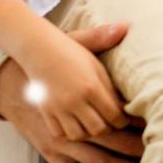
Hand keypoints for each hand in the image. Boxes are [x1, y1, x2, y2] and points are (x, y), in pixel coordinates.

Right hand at [0, 24, 143, 162]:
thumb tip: (126, 25)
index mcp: (85, 93)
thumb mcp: (74, 44)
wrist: (9, 79)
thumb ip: (101, 37)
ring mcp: (62, 139)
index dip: (144, 122)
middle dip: (143, 149)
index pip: (122, 114)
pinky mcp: (51, 151)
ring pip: (99, 161)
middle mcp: (74, 120)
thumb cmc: (50, 62)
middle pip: (116, 139)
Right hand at [16, 22, 131, 141]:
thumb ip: (111, 46)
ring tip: (95, 124)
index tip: (125, 116)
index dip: (123, 120)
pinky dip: (70, 132)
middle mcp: (74, 100)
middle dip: (108, 128)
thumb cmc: (70, 50)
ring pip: (79, 135)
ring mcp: (58, 108)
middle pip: (98, 129)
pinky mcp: (45, 112)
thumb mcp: (92, 49)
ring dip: (88, 132)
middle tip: (111, 123)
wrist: (35, 51)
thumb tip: (127, 27)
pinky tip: (76, 124)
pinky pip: (60, 133)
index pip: (114, 115)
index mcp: (91, 86)